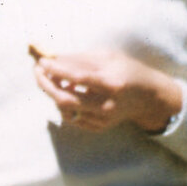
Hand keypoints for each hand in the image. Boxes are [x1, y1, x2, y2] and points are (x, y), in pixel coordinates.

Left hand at [29, 47, 179, 132]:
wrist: (149, 97)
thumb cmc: (128, 71)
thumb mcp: (109, 57)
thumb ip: (81, 59)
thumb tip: (53, 58)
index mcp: (113, 84)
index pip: (79, 78)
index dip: (57, 70)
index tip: (42, 61)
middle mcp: (108, 105)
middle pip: (66, 99)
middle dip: (46, 85)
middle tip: (37, 71)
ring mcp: (103, 119)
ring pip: (66, 109)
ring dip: (54, 92)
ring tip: (54, 79)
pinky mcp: (99, 127)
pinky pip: (72, 117)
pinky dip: (63, 104)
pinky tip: (68, 91)